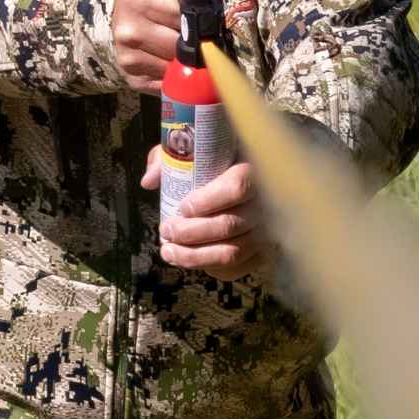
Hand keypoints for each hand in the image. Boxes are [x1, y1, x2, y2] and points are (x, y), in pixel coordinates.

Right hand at [111, 0, 209, 93]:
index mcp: (138, 0)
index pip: (188, 19)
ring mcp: (129, 58)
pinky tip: (171, 58)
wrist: (116, 5)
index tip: (200, 15)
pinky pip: (168, 84)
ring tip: (181, 42)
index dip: (200, 18)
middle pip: (184, 48)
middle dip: (195, 41)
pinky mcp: (133, 78)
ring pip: (178, 68)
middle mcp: (130, 32)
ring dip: (186, 60)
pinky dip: (176, 75)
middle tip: (193, 31)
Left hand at [145, 154, 276, 280]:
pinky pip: (239, 268)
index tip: (181, 207)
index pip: (237, 188)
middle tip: (166, 230)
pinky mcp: (264, 252)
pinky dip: (213, 268)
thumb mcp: (195, 149)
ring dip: (194, 256)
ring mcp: (268, 231)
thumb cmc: (218, 160)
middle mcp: (267, 203)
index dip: (206, 202)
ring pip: (232, 252)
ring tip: (168, 251)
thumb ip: (171, 158)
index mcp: (255, 170)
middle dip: (190, 233)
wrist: (252, 176)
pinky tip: (193, 260)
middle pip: (229, 225)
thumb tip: (150, 181)